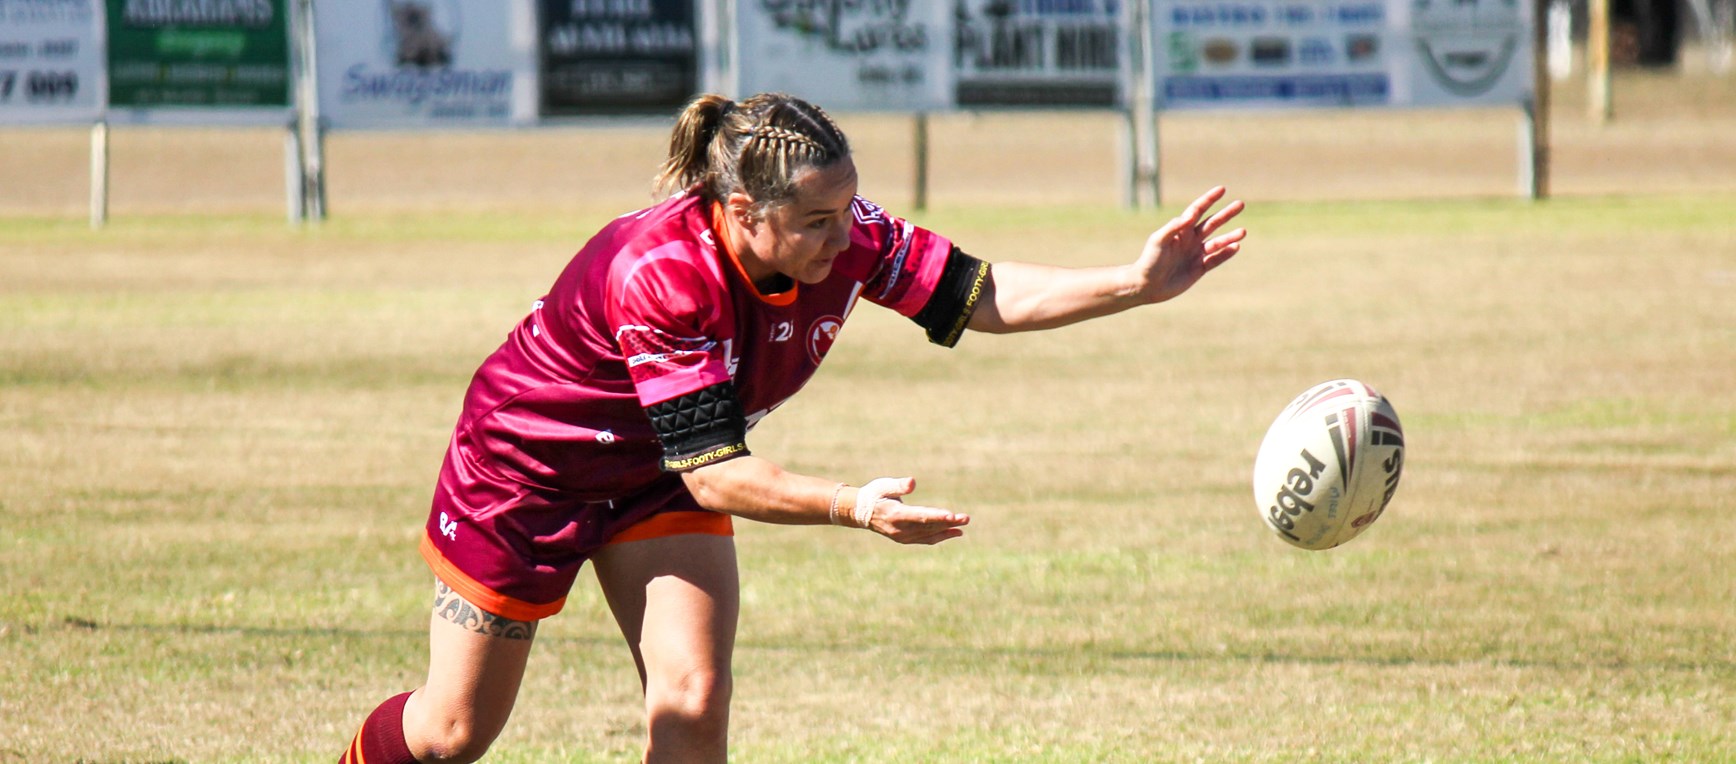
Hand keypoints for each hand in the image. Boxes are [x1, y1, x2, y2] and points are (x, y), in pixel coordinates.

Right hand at [856, 477, 969, 544]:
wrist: (860, 512)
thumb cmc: (874, 494)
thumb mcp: (883, 486)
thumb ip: (898, 485)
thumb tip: (912, 482)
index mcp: (895, 515)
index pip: (920, 517)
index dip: (937, 517)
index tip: (952, 516)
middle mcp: (900, 529)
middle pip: (928, 526)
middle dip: (948, 522)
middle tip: (965, 518)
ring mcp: (903, 537)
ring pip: (929, 534)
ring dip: (948, 529)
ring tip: (964, 523)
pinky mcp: (906, 539)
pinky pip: (927, 539)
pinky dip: (941, 536)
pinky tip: (955, 532)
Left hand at [1132, 186, 1245, 303]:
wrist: (1146, 286)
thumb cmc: (1149, 261)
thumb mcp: (1158, 242)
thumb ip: (1172, 228)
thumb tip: (1188, 216)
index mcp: (1180, 230)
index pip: (1197, 210)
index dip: (1209, 199)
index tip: (1222, 189)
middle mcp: (1189, 240)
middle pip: (1211, 223)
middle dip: (1226, 214)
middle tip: (1241, 204)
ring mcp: (1195, 254)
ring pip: (1217, 242)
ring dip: (1230, 236)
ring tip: (1243, 231)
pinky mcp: (1198, 269)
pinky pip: (1215, 259)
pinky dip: (1226, 253)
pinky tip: (1236, 247)